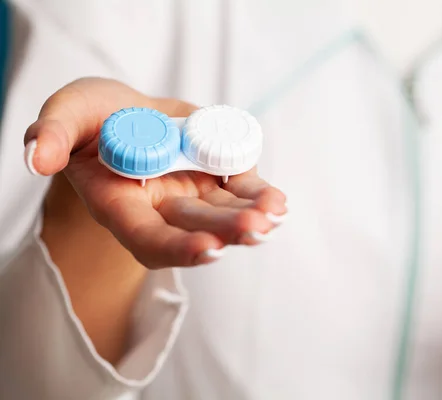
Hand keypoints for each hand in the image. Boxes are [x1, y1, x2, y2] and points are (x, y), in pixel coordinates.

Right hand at [24, 78, 286, 267]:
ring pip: (223, 213)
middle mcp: (160, 208)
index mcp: (120, 204)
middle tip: (255, 228)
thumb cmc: (93, 117)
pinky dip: (259, 195)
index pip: (147, 237)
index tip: (209, 249)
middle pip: (194, 228)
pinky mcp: (216, 175)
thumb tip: (38, 158)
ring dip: (251, 217)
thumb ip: (53, 134)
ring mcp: (192, 194)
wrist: (128, 114)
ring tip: (274, 213)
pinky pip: (240, 188)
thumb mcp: (68, 114)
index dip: (176, 246)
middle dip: (225, 230)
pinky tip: (278, 202)